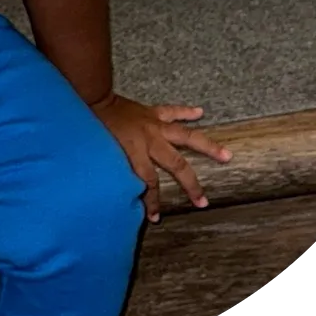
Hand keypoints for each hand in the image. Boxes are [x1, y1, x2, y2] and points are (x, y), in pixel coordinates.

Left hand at [89, 93, 231, 223]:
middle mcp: (150, 139)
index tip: (155, 217)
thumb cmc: (92, 128)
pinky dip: (186, 112)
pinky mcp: (151, 112)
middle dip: (190, 184)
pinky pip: (172, 111)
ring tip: (225, 154)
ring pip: (186, 136)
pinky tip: (200, 112)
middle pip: (176, 164)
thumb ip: (115, 171)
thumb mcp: (102, 155)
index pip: (149, 182)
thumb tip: (121, 191)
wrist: (90, 99)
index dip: (152, 201)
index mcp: (136, 151)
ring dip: (207, 146)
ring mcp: (154, 124)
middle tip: (202, 201)